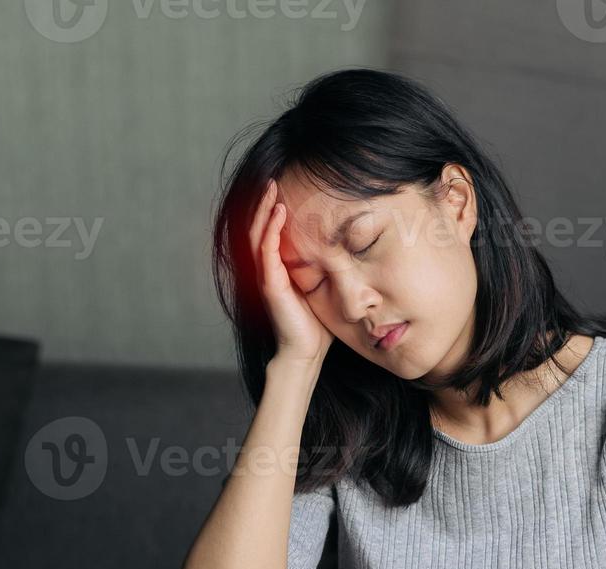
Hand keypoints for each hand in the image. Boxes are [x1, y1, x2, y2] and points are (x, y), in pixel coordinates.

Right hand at [250, 178, 332, 366]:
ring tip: (270, 188)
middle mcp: (267, 270)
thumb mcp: (322, 288)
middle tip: (271, 179)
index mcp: (277, 270)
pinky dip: (271, 230)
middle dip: (264, 203)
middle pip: (259, 228)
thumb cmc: (316, 325)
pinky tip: (278, 212)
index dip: (271, 212)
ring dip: (264, 210)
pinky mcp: (270, 285)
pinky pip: (266, 251)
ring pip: (258, 235)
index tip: (281, 189)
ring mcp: (265, 277)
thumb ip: (325, 269)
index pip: (270, 233)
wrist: (305, 352)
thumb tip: (346, 250)